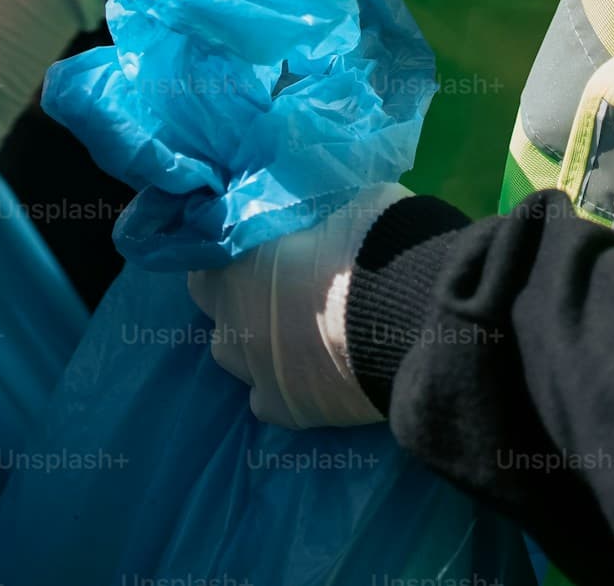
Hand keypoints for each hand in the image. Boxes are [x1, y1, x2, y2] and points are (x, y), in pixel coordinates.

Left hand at [185, 184, 411, 428]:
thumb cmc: (370, 243)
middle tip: (289, 298)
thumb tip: (320, 220)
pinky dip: (284, 390)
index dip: (234, 261)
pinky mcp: (284, 407)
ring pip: (237, 358)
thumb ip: (310, 220)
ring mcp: (252, 367)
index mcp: (235, 263)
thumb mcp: (334, 206)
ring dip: (260, 347)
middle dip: (245, 306)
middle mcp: (231, 318)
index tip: (259, 257)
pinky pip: (268, 401)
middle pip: (222, 313)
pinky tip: (312, 380)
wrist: (407, 310)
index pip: (207, 260)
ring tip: (302, 341)